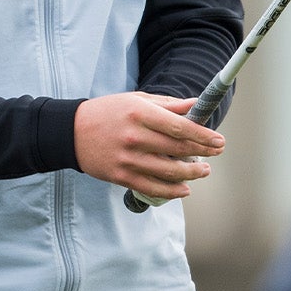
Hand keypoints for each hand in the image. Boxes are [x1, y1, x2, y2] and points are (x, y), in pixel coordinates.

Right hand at [73, 92, 223, 198]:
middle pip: (178, 149)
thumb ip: (167, 104)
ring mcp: (127, 159)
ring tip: (203, 171)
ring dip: (192, 173)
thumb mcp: (135, 100)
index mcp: (139, 114)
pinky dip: (172, 190)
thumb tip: (195, 105)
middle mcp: (135, 137)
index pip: (180, 127)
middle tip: (217, 152)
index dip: (203, 135)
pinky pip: (153, 187)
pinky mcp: (120, 176)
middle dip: (203, 152)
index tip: (218, 140)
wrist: (71, 132)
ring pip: (169, 171)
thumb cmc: (107, 112)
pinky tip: (185, 188)